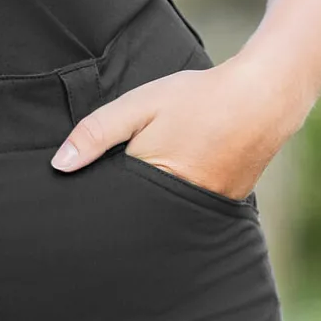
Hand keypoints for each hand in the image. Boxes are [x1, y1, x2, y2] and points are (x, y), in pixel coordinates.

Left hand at [49, 60, 289, 199]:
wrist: (261, 98)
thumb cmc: (196, 100)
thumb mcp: (139, 106)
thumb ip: (97, 133)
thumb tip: (59, 164)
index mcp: (154, 185)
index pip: (111, 210)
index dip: (93, 207)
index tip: (74, 207)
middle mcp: (180, 210)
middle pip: (135, 222)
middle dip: (117, 216)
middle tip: (94, 211)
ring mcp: (204, 214)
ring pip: (161, 220)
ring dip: (146, 211)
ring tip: (133, 199)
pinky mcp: (221, 209)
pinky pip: (186, 215)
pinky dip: (172, 205)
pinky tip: (168, 189)